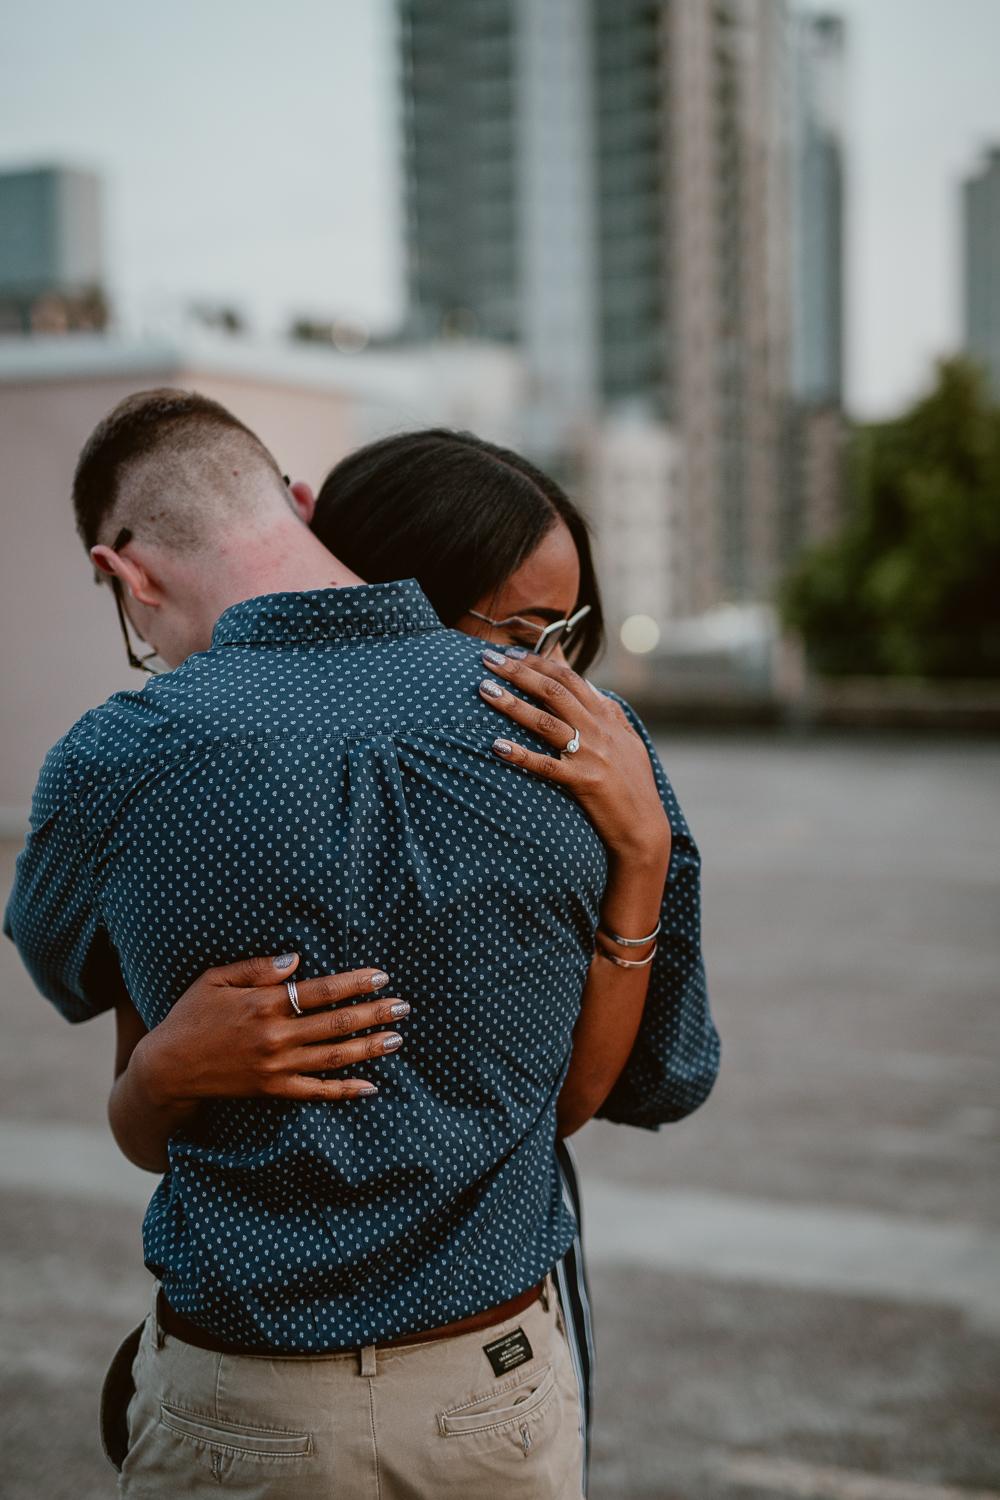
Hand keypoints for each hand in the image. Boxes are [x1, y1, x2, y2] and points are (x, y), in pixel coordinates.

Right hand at [131, 954, 408, 1106]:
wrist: (166, 1069)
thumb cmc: (190, 1017)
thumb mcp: (214, 979)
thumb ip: (256, 968)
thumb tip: (296, 960)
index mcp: (264, 1004)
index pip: (322, 990)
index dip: (355, 983)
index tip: (382, 976)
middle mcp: (275, 1036)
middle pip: (337, 1023)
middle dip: (375, 1014)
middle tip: (404, 1007)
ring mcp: (275, 1066)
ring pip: (334, 1057)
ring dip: (370, 1048)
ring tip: (397, 1039)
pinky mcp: (272, 1090)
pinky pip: (316, 1092)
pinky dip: (345, 1090)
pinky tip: (370, 1086)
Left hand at [478, 648, 670, 869]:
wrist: (645, 829)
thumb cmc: (635, 786)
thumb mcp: (630, 742)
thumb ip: (613, 714)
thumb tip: (596, 691)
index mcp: (606, 718)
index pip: (570, 678)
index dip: (539, 662)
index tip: (512, 653)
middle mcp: (598, 731)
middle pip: (553, 691)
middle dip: (518, 671)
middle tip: (487, 658)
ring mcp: (590, 755)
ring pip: (545, 721)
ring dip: (511, 703)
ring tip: (484, 690)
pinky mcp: (584, 782)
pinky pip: (545, 765)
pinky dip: (520, 754)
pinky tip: (495, 746)